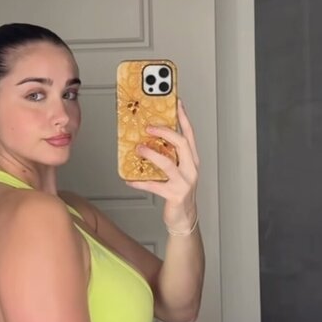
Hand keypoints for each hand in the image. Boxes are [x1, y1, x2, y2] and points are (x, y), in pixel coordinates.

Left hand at [125, 99, 199, 231]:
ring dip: (151, 154)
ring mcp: (184, 182)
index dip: (183, 118)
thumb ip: (168, 156)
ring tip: (138, 149)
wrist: (184, 218)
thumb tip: (148, 141)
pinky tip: (129, 180)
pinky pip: (154, 186)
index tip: (177, 103)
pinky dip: (140, 182)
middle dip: (165, 132)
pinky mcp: (174, 195)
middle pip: (181, 143)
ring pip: (168, 163)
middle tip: (149, 128)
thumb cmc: (178, 192)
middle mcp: (191, 169)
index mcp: (192, 160)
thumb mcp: (177, 171)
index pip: (189, 134)